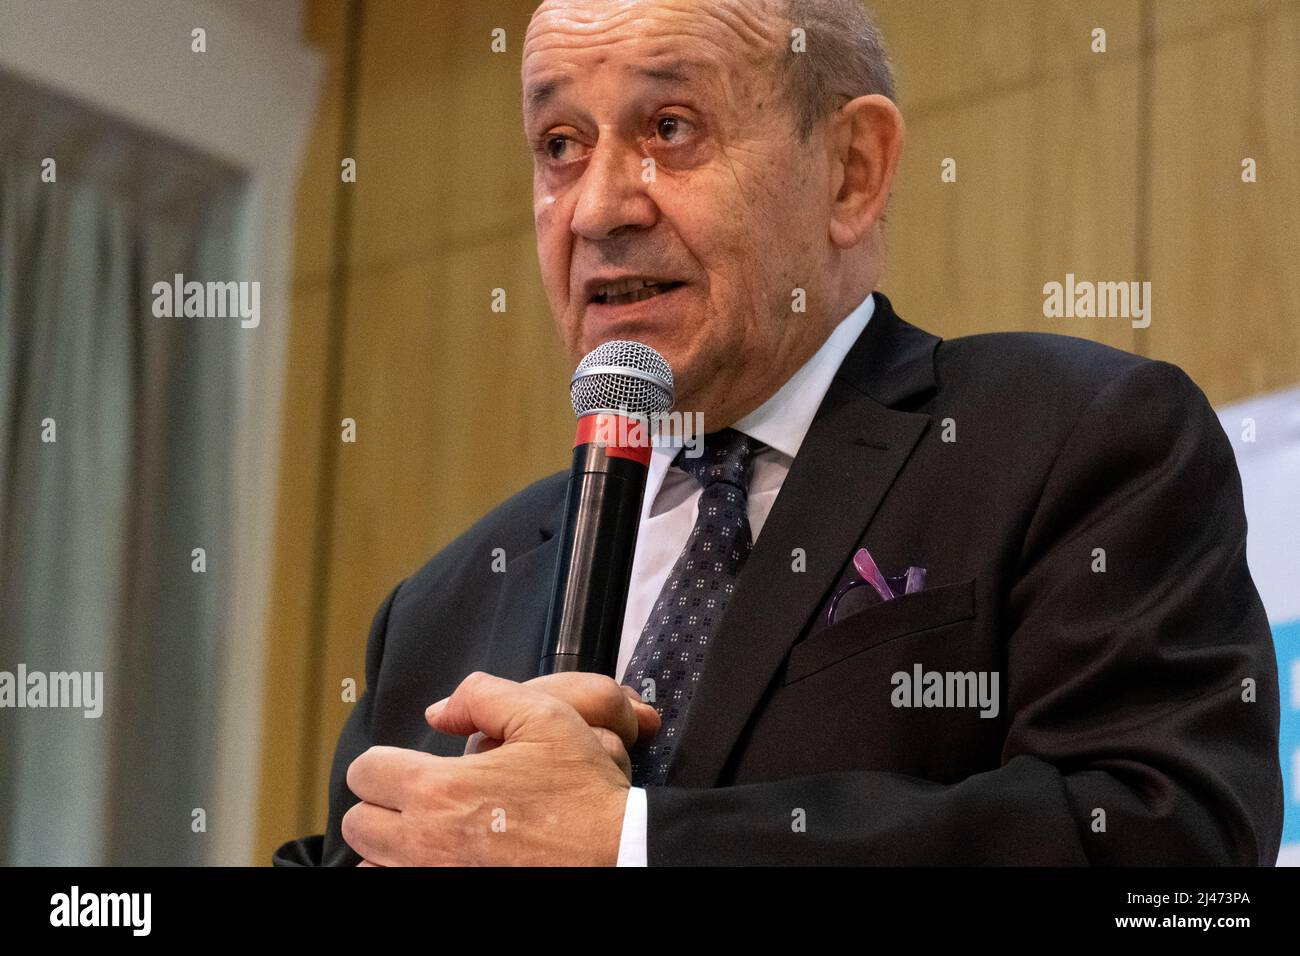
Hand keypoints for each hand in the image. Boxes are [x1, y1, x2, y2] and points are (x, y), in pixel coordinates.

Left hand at [342, 671, 652, 865]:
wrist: (616, 855)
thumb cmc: (584, 797)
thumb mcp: (546, 717)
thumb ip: (484, 696)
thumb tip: (440, 710)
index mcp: (441, 789)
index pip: (367, 771)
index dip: (385, 760)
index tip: (407, 763)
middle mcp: (426, 842)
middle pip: (358, 821)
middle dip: (380, 803)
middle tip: (414, 797)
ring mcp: (437, 876)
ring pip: (372, 862)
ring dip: (390, 843)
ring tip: (425, 831)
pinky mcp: (452, 898)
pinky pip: (397, 887)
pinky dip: (406, 871)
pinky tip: (437, 858)